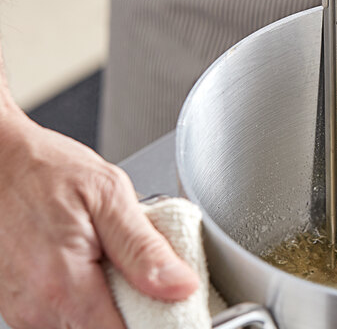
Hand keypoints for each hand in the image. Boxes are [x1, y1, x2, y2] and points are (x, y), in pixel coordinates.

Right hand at [0, 109, 198, 328]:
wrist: (3, 163)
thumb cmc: (49, 170)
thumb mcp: (110, 194)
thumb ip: (144, 248)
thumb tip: (180, 286)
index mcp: (63, 283)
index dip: (156, 320)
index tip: (174, 301)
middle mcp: (37, 308)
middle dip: (136, 310)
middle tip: (146, 268)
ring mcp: (25, 311)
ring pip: (87, 327)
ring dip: (112, 304)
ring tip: (116, 260)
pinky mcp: (22, 306)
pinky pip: (66, 318)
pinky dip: (90, 298)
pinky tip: (96, 265)